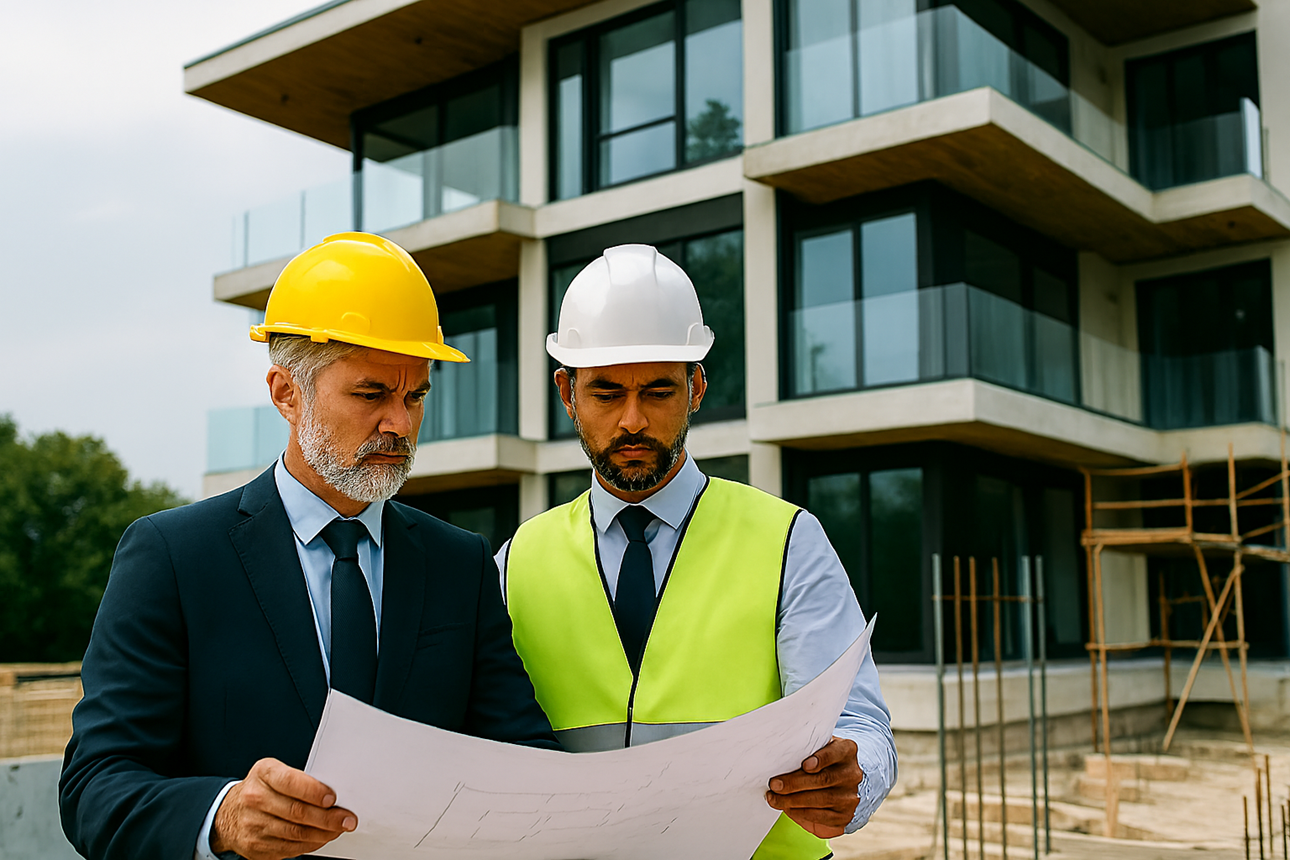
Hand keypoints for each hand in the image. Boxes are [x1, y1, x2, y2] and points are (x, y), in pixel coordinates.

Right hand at [210, 757, 355, 859]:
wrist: (228, 813)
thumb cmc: (260, 788)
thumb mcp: (274, 772)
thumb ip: (299, 779)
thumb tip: (333, 793)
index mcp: (263, 774)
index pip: (290, 782)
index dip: (314, 792)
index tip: (333, 799)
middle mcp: (254, 798)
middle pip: (297, 812)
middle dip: (328, 817)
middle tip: (346, 819)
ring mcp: (253, 824)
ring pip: (295, 833)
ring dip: (323, 833)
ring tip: (338, 829)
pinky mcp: (255, 846)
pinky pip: (289, 848)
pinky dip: (310, 844)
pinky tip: (321, 838)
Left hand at [765, 737, 861, 837]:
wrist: (841, 781)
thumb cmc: (822, 759)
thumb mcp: (819, 747)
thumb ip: (806, 747)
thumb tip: (778, 752)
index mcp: (847, 750)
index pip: (835, 753)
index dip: (821, 759)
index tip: (804, 765)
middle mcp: (852, 773)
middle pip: (824, 779)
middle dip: (795, 783)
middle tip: (774, 784)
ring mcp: (850, 796)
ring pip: (821, 799)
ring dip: (793, 800)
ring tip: (774, 798)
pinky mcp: (844, 815)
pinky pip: (822, 816)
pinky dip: (801, 812)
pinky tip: (787, 808)